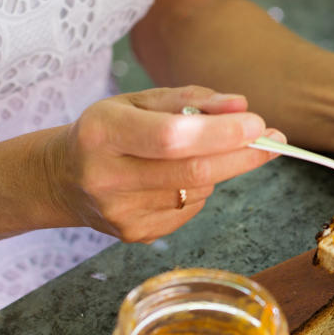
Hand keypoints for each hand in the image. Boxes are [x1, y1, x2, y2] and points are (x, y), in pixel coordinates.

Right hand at [43, 86, 283, 242]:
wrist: (60, 178)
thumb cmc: (107, 131)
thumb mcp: (138, 102)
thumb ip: (191, 99)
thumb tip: (242, 106)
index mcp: (102, 133)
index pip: (171, 137)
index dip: (220, 133)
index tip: (257, 124)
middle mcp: (107, 177)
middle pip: (193, 172)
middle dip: (242, 156)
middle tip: (273, 140)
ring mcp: (122, 213)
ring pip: (198, 191)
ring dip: (216, 169)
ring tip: (197, 154)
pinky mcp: (135, 235)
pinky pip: (189, 210)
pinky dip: (198, 191)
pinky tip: (174, 179)